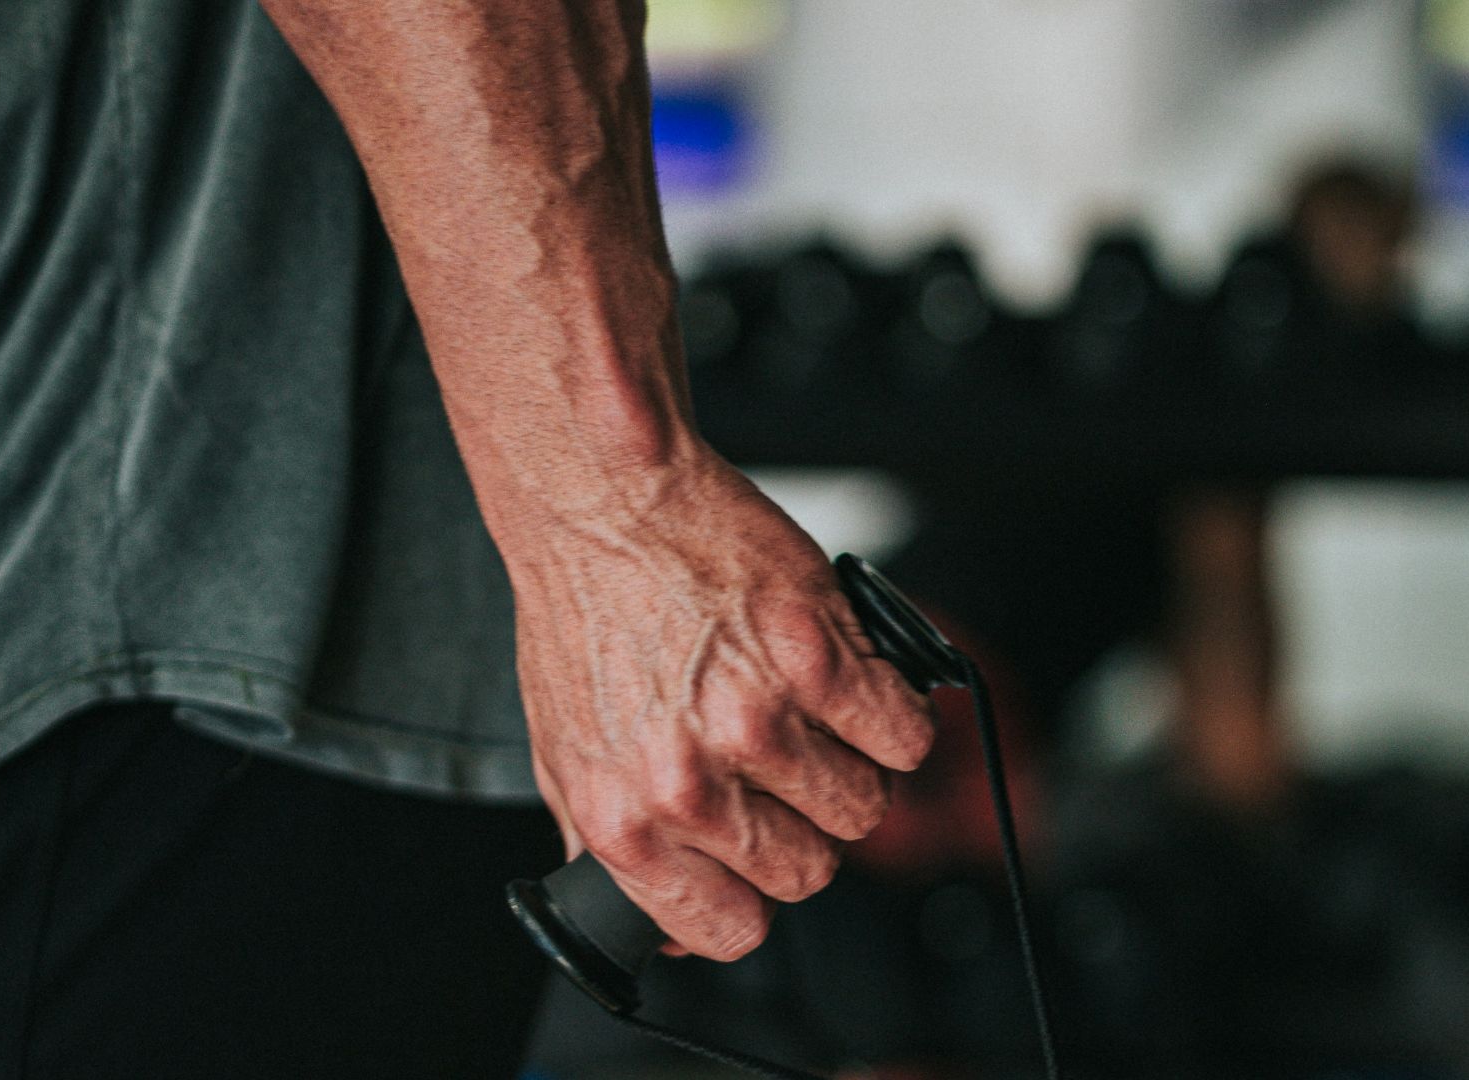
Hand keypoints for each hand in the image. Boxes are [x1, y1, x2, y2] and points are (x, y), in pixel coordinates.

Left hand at [505, 453, 935, 960]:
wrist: (601, 502)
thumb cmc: (583, 611)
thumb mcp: (565, 751)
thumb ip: (610, 843)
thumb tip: (665, 922)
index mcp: (625, 821)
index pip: (732, 931)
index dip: (753, 895)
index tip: (755, 858)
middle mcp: (689, 784)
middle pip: (812, 871)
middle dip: (805, 824)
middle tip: (780, 765)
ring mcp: (757, 723)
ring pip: (864, 806)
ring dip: (850, 766)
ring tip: (804, 711)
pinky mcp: (816, 660)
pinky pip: (903, 736)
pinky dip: (892, 713)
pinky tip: (847, 680)